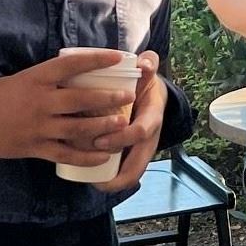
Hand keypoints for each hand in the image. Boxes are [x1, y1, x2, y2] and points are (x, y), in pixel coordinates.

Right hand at [0, 49, 137, 167]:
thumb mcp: (18, 80)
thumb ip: (44, 81)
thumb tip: (73, 77)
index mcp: (34, 79)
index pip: (72, 65)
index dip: (97, 60)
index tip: (118, 57)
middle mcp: (39, 102)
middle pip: (82, 99)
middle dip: (109, 98)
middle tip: (128, 95)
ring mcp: (37, 127)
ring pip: (79, 128)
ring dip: (104, 126)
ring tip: (123, 123)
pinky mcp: (33, 148)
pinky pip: (66, 153)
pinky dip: (87, 155)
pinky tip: (103, 154)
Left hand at [92, 53, 166, 192]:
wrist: (155, 96)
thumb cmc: (144, 86)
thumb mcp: (148, 74)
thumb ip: (148, 65)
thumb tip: (145, 63)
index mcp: (152, 118)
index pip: (141, 133)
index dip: (121, 138)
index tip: (99, 141)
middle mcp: (149, 138)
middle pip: (138, 163)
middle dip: (117, 172)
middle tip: (92, 174)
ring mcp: (142, 150)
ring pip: (132, 173)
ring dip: (113, 181)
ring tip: (90, 183)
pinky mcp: (133, 155)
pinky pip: (126, 173)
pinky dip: (112, 180)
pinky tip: (93, 182)